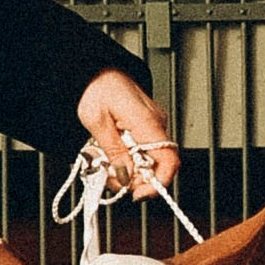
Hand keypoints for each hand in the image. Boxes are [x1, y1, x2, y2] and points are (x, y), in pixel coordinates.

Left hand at [78, 71, 176, 193]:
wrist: (96, 70)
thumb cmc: (96, 88)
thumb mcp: (97, 122)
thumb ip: (113, 151)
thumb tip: (126, 177)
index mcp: (147, 122)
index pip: (169, 161)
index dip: (157, 183)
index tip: (136, 194)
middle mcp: (155, 124)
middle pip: (156, 166)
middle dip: (133, 178)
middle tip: (108, 176)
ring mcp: (152, 126)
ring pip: (147, 161)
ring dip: (126, 168)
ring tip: (103, 161)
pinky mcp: (145, 127)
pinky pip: (141, 151)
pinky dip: (126, 158)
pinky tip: (110, 153)